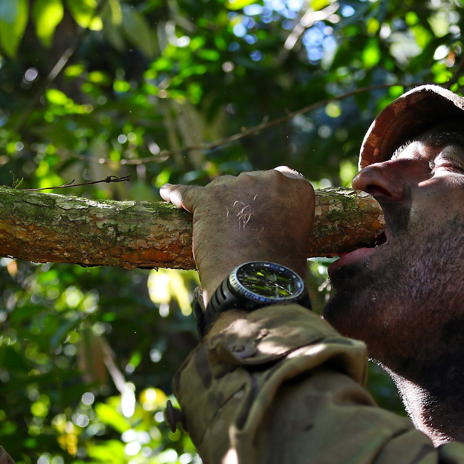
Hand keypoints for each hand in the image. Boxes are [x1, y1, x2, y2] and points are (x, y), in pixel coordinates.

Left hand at [160, 168, 314, 298]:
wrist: (255, 285)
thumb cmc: (279, 272)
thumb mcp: (296, 239)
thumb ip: (284, 220)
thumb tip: (268, 224)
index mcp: (296, 188)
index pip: (281, 178)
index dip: (268, 196)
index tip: (264, 207)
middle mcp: (268, 180)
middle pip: (248, 182)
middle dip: (242, 200)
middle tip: (239, 228)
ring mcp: (236, 187)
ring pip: (220, 187)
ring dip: (217, 204)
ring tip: (214, 229)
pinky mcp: (208, 199)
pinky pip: (187, 193)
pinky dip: (177, 195)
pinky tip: (167, 194)